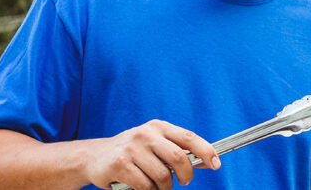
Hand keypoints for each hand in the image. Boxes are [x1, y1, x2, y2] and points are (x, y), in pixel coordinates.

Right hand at [83, 120, 218, 189]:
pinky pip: (145, 185)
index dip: (206, 151)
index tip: (216, 164)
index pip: (189, 137)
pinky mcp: (120, 164)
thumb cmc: (133, 153)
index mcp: (158, 127)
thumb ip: (179, 150)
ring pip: (162, 176)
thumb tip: (208, 161)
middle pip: (178, 157)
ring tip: (157, 185)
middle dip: (186, 175)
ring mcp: (131, 148)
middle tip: (184, 181)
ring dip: (164, 187)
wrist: (94, 158)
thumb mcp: (155, 145)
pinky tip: (142, 187)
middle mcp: (145, 134)